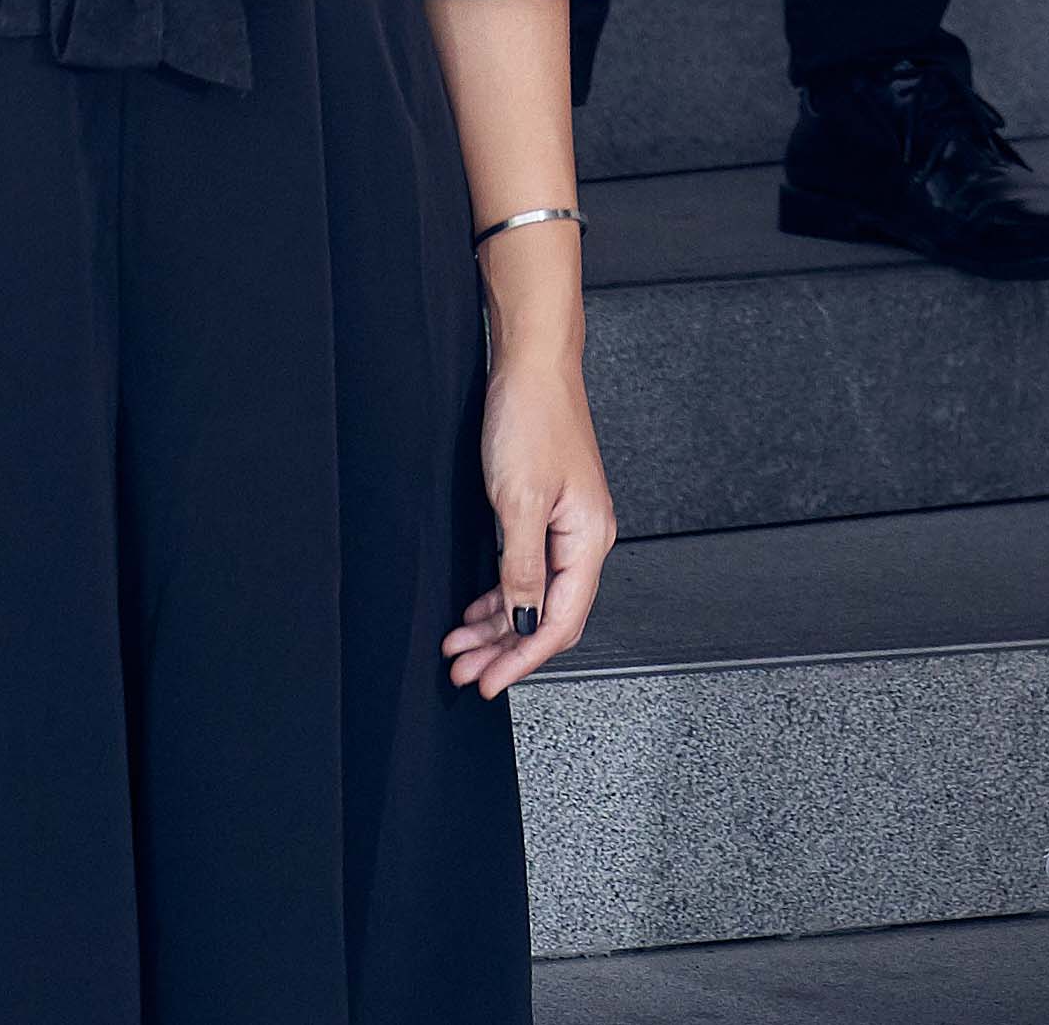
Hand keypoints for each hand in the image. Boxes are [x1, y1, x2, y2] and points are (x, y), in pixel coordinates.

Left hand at [446, 332, 613, 694]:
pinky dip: (497, 596)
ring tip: (459, 648)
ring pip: (532, 597)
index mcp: (588, 539)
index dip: (524, 658)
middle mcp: (583, 538)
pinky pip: (524, 572)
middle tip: (465, 674)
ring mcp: (565, 526)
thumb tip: (522, 622)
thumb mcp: (519, 500)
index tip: (491, 682)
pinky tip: (474, 610)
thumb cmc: (533, 417)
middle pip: (548, 616)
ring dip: (495, 627)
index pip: (561, 620)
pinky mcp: (545, 513)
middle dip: (504, 650)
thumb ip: (522, 568)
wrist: (531, 365)